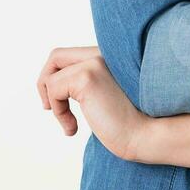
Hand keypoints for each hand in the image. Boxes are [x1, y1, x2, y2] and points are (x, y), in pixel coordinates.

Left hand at [38, 45, 152, 162]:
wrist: (145, 135)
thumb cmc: (128, 124)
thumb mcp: (104, 96)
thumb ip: (87, 84)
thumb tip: (51, 87)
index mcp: (108, 57)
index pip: (69, 55)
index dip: (56, 76)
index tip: (58, 104)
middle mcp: (101, 54)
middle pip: (55, 56)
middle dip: (44, 82)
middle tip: (49, 108)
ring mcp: (93, 63)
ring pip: (51, 77)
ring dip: (54, 104)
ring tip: (69, 124)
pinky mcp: (87, 77)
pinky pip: (53, 90)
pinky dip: (58, 112)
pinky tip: (73, 128)